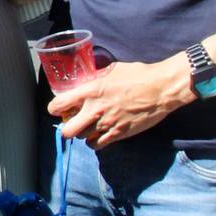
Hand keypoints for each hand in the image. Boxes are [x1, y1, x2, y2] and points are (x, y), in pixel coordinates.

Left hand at [49, 55, 193, 148]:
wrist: (160, 89)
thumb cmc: (138, 75)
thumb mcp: (111, 70)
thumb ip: (96, 78)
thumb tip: (88, 79)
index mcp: (90, 91)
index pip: (58, 105)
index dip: (54, 108)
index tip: (58, 109)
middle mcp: (94, 110)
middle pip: (67, 130)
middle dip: (67, 127)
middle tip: (73, 122)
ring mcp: (106, 124)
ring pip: (82, 139)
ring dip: (83, 134)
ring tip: (89, 127)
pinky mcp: (119, 134)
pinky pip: (98, 145)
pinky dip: (96, 142)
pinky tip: (100, 134)